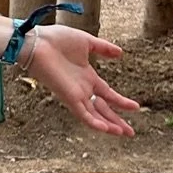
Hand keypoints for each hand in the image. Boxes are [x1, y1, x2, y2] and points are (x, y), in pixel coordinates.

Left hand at [20, 25, 138, 136]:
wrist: (37, 42)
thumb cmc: (56, 40)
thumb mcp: (86, 42)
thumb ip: (103, 48)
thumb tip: (120, 53)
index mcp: (87, 77)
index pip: (107, 94)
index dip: (120, 102)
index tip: (135, 108)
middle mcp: (82, 89)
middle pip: (102, 109)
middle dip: (117, 120)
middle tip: (131, 132)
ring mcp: (75, 95)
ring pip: (94, 115)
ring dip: (108, 125)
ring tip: (123, 132)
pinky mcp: (68, 98)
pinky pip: (83, 114)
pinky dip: (94, 122)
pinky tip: (106, 129)